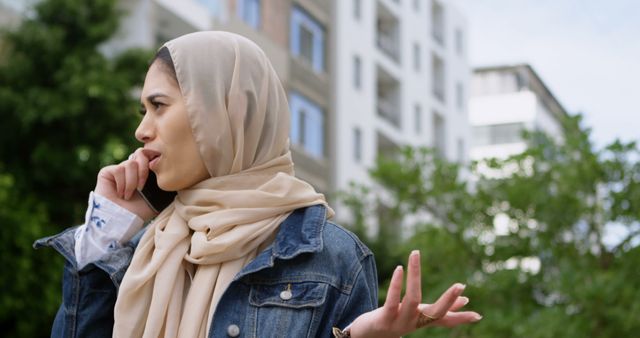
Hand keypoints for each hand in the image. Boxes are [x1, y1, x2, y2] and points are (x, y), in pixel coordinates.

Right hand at [94, 148, 157, 220]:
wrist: (122, 220)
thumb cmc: (140, 211)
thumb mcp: (158, 197)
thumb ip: (163, 184)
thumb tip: (176, 174)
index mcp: (144, 171)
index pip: (151, 155)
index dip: (154, 159)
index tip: (156, 172)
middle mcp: (132, 168)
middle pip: (141, 153)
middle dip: (144, 171)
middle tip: (142, 188)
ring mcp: (119, 169)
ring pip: (131, 163)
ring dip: (132, 182)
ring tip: (128, 196)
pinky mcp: (107, 172)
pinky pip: (119, 169)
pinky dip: (122, 184)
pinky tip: (120, 194)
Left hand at [348, 250, 481, 337]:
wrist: (369, 335)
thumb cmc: (397, 319)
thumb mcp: (419, 313)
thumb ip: (439, 307)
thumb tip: (466, 299)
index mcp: (423, 320)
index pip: (445, 319)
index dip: (461, 318)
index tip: (478, 315)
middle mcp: (414, 323)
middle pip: (435, 313)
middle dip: (449, 300)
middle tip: (461, 286)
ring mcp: (400, 322)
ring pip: (412, 300)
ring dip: (415, 276)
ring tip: (416, 254)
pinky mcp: (384, 318)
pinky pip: (392, 301)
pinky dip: (397, 284)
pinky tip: (400, 268)